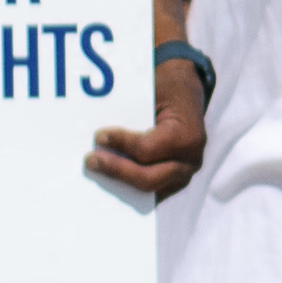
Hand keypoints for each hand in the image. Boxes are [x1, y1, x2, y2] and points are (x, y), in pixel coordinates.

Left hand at [86, 60, 206, 203]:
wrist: (186, 93)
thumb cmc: (166, 89)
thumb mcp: (152, 89)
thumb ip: (131, 112)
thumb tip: (100, 135)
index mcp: (188, 136)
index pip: (147, 150)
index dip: (120, 144)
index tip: (99, 136)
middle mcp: (190, 161)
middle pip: (148, 178)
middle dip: (117, 171)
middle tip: (91, 161)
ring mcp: (184, 176)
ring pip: (148, 191)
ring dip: (119, 182)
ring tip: (97, 171)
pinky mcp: (174, 183)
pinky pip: (150, 193)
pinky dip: (128, 188)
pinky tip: (107, 180)